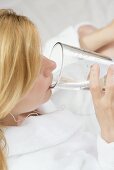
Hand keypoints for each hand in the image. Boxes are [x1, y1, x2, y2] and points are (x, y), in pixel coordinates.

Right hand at [78, 22, 113, 142]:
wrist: (111, 131)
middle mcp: (106, 102)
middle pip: (110, 86)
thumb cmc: (103, 119)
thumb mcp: (97, 106)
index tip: (95, 67)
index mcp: (98, 102)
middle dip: (110, 75)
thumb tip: (100, 84)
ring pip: (113, 89)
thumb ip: (98, 95)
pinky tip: (113, 83)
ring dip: (113, 79)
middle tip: (111, 66)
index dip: (94, 76)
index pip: (94, 87)